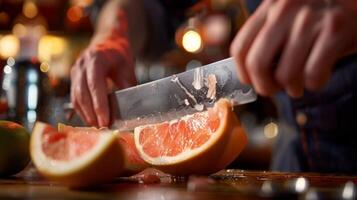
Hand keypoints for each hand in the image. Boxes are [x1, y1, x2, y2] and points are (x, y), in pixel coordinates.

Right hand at [70, 37, 136, 126]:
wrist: (108, 40)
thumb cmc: (119, 55)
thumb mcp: (127, 68)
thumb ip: (127, 87)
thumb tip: (131, 109)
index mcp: (96, 59)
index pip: (95, 86)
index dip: (99, 105)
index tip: (105, 121)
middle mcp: (82, 64)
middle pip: (83, 93)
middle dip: (91, 113)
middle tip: (102, 128)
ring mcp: (75, 70)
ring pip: (76, 97)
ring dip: (85, 114)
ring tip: (97, 127)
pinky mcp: (73, 78)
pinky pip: (74, 97)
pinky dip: (81, 110)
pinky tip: (90, 119)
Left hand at [230, 0, 356, 96]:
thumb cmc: (321, 15)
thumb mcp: (289, 16)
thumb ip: (269, 37)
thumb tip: (250, 74)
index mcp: (269, 7)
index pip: (239, 48)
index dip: (242, 73)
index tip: (251, 82)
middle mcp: (285, 9)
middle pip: (256, 64)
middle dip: (264, 87)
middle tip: (274, 89)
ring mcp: (310, 19)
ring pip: (285, 74)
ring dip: (292, 89)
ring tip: (299, 85)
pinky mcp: (336, 29)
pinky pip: (313, 74)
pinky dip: (315, 84)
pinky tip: (318, 78)